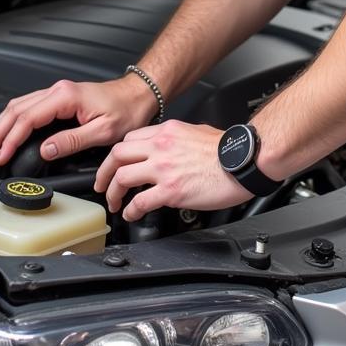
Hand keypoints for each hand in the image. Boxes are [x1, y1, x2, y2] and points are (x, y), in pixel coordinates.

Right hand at [0, 76, 159, 165]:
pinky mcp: (60, 97)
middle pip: (17, 109)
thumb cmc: (126, 110)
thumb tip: (45, 150)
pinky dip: (14, 118)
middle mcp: (58, 91)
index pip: (28, 118)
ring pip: (20, 105)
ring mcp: (58, 92)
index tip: (1, 155)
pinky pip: (29, 105)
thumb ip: (72, 141)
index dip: (11, 139)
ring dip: (2, 124)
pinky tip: (8, 127)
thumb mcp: (103, 131)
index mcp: (65, 97)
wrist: (139, 95)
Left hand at [95, 120, 252, 220]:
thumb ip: (177, 138)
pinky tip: (131, 214)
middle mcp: (161, 146)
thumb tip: (170, 148)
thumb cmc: (227, 149)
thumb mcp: (196, 131)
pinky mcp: (171, 190)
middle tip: (102, 184)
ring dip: (113, 193)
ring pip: (123, 177)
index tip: (116, 165)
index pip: (130, 139)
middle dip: (104, 172)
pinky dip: (131, 210)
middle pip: (118, 155)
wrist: (242, 161)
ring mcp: (164, 168)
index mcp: (167, 131)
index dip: (118, 155)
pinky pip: (140, 201)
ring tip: (114, 203)